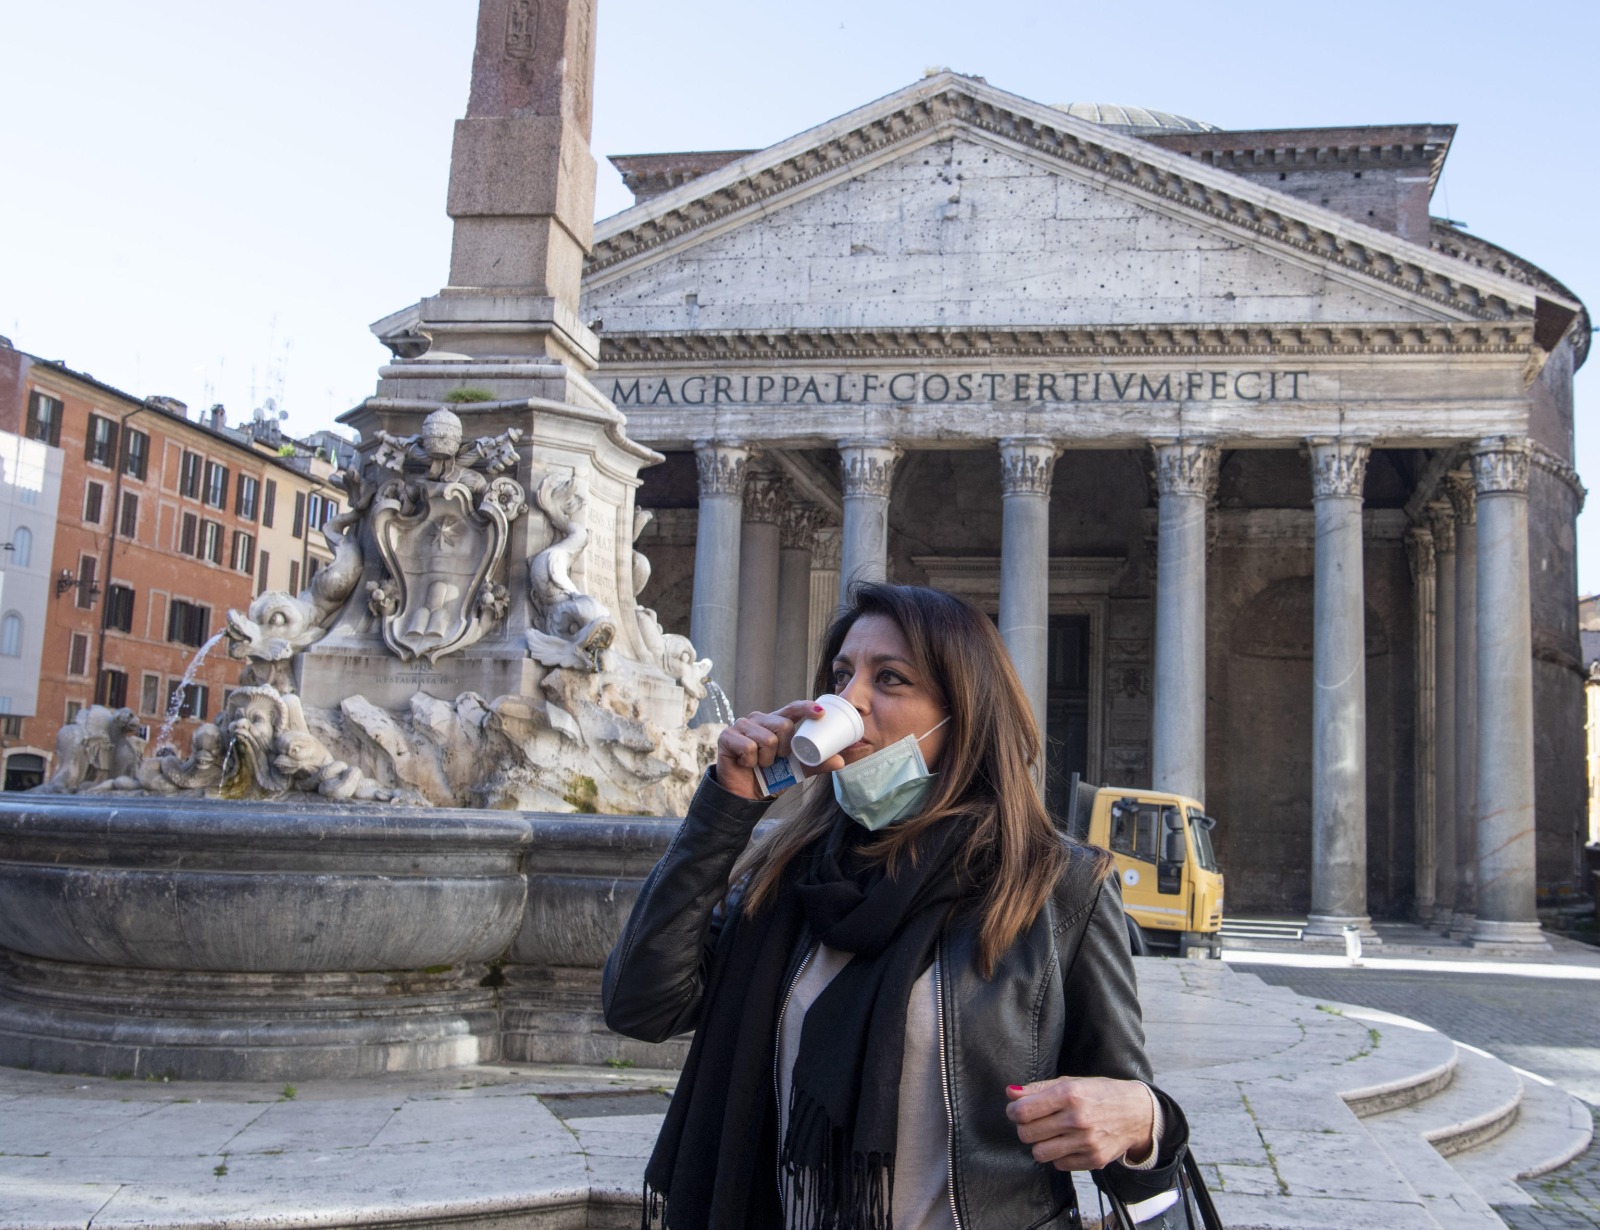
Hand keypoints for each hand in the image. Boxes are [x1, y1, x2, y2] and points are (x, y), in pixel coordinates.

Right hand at [715, 700, 846, 800]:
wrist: (743, 795)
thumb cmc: (769, 777)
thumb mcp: (796, 770)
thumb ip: (816, 763)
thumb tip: (841, 760)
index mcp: (776, 722)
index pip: (793, 708)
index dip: (806, 707)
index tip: (820, 713)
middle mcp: (759, 719)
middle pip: (783, 724)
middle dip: (786, 748)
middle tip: (779, 759)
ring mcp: (742, 725)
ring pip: (767, 738)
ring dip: (767, 759)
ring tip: (761, 764)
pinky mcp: (727, 736)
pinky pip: (748, 748)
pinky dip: (751, 762)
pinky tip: (746, 764)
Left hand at [1004, 1077, 1154, 1170]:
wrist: (1137, 1113)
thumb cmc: (1101, 1094)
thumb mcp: (1071, 1082)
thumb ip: (1038, 1089)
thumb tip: (1011, 1093)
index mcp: (1069, 1094)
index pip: (1024, 1111)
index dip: (1013, 1112)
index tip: (1015, 1111)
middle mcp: (1077, 1119)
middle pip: (1027, 1134)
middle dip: (1024, 1128)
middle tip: (1032, 1123)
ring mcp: (1086, 1142)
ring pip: (1039, 1153)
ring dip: (1039, 1144)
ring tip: (1048, 1134)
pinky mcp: (1093, 1160)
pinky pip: (1059, 1164)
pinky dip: (1057, 1156)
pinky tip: (1066, 1143)